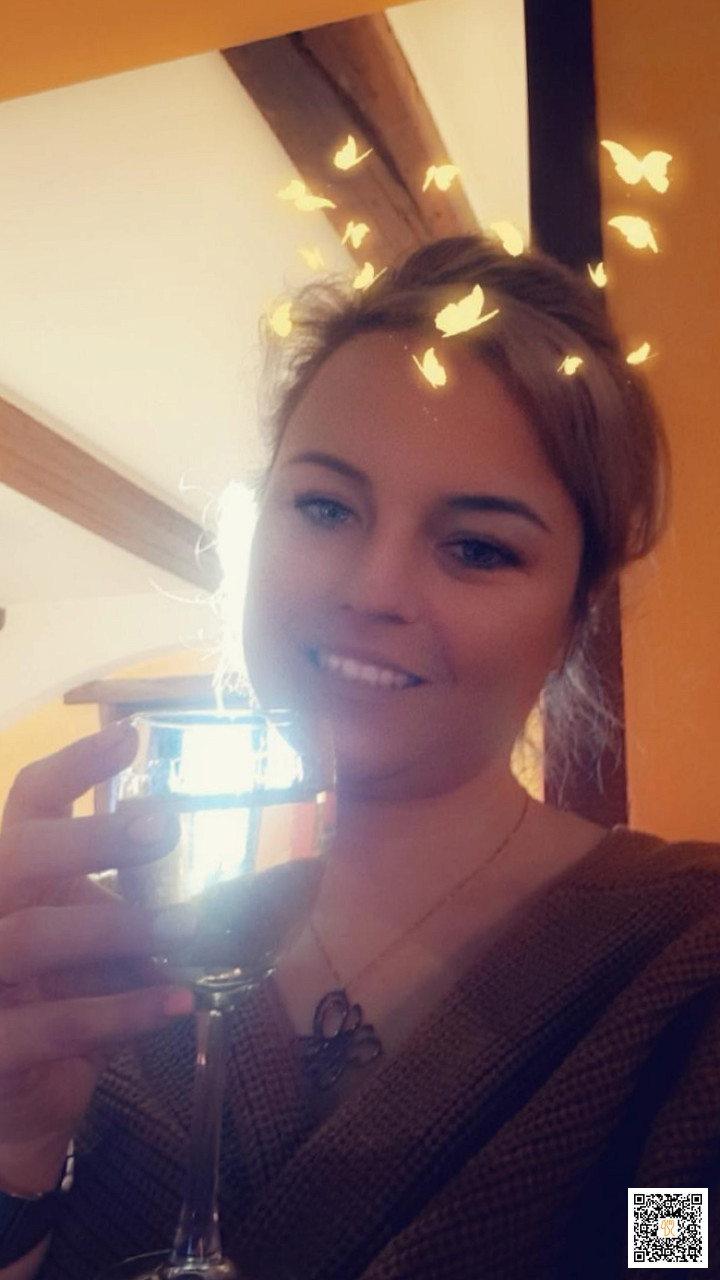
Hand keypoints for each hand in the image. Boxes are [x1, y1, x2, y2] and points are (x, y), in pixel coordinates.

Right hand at [0, 721, 193, 1195]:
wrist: (13, 1107)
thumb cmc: (55, 998)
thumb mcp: (86, 936)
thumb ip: (124, 899)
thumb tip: (215, 861)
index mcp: (8, 874)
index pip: (28, 801)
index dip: (74, 767)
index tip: (131, 737)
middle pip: (15, 857)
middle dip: (87, 839)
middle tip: (164, 826)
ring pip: (31, 936)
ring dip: (115, 928)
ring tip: (186, 924)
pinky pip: (52, 1024)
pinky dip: (120, 1012)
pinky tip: (177, 1001)